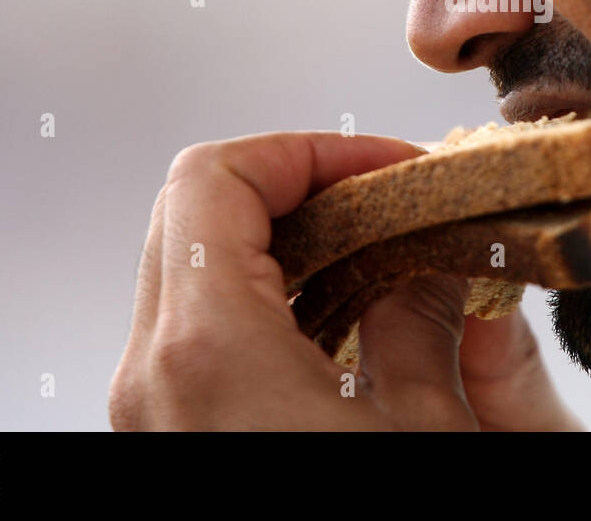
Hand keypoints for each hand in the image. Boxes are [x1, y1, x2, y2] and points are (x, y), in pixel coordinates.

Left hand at [108, 131, 582, 430]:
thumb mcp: (437, 438)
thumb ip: (428, 324)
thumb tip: (433, 267)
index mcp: (208, 353)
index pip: (214, 177)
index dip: (307, 149)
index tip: (386, 167)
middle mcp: (156, 379)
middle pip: (195, 215)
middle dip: (302, 190)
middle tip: (390, 204)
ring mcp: (153, 415)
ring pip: (193, 272)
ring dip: (288, 247)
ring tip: (381, 262)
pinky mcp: (171, 441)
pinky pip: (202, 335)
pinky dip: (271, 304)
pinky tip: (349, 329)